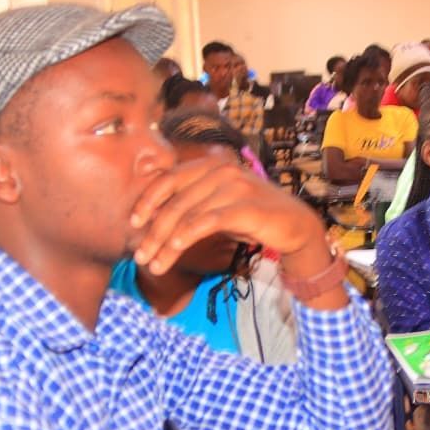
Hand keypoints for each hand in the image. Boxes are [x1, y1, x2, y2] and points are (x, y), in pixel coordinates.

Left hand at [131, 154, 324, 274]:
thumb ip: (193, 204)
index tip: (133, 223)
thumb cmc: (253, 217)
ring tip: (153, 264)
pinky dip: (187, 235)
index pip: (169, 178)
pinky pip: (208, 221)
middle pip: (175, 201)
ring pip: (187, 214)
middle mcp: (221, 170)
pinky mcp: (246, 206)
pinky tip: (175, 249)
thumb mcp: (219, 205)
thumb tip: (155, 220)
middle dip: (153, 231)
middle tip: (139, 255)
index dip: (148, 200)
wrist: (296, 226)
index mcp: (211, 165)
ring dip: (165, 242)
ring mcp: (234, 186)